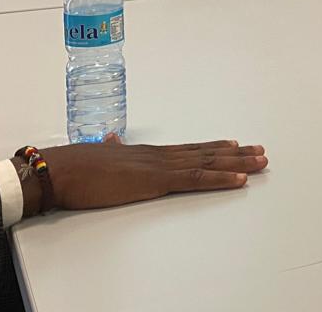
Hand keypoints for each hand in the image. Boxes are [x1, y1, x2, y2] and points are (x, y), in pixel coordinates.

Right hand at [35, 136, 267, 212]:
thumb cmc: (74, 167)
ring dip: (238, 164)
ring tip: (260, 161)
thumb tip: (110, 141)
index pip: (190, 149)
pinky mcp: (157, 181)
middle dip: (236, 154)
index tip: (236, 144)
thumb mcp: (99, 156)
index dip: (215, 147)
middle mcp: (160, 156)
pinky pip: (196, 179)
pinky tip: (240, 180)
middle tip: (261, 151)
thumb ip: (111, 150)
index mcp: (148, 154)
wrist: (61, 170)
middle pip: (206, 153)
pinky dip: (221, 179)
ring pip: (209, 163)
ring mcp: (161, 167)